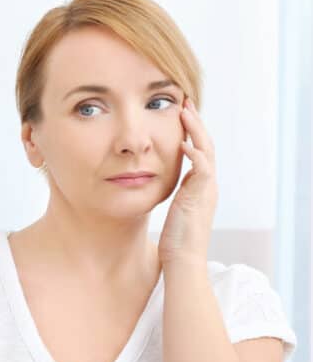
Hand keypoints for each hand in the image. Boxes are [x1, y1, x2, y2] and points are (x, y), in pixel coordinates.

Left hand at [158, 98, 217, 267]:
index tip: (179, 112)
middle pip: (205, 144)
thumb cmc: (174, 239)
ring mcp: (207, 190)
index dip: (190, 130)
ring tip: (184, 111)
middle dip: (195, 122)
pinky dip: (195, 154)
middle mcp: (207, 184)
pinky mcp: (202, 197)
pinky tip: (184, 142)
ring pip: (206, 150)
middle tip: (184, 101)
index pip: (198, 150)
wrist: (183, 261)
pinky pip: (203, 169)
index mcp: (200, 186)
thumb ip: (171, 192)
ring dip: (195, 130)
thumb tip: (155, 180)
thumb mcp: (172, 208)